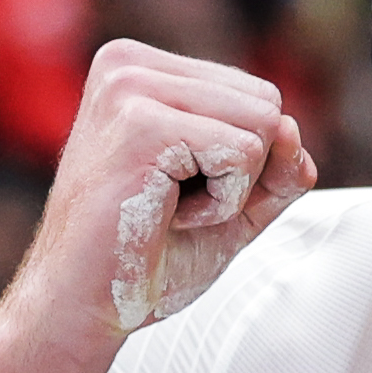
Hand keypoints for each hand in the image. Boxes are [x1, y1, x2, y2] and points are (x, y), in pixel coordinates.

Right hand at [0, 39, 312, 372]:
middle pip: (266, 104)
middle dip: (240, 174)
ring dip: (230, 190)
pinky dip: (221, 204)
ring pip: (262, 126)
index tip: (177, 192)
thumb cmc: (141, 259)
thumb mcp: (230, 204)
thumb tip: (293, 133)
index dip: (242, 164)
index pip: (257, 95)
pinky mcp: (141, 125)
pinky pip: (243, 154)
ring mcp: (130, 88)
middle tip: (172, 206)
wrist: (78, 309)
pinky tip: (165, 216)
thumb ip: (274, 168)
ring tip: (166, 209)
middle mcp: (129, 64)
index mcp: (142, 69)